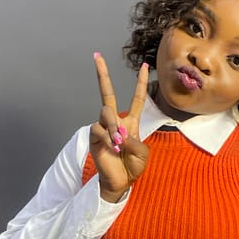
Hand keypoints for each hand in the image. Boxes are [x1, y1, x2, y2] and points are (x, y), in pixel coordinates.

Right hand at [89, 53, 149, 202]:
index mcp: (130, 122)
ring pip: (105, 113)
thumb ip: (134, 141)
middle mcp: (115, 121)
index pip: (136, 99)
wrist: (120, 182)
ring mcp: (103, 127)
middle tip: (97, 56)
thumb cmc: (132, 167)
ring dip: (113, 127)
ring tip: (118, 144)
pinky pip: (98, 129)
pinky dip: (106, 138)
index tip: (145, 66)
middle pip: (107, 93)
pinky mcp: (94, 136)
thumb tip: (120, 134)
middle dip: (102, 74)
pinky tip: (111, 148)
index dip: (141, 83)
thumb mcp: (142, 154)